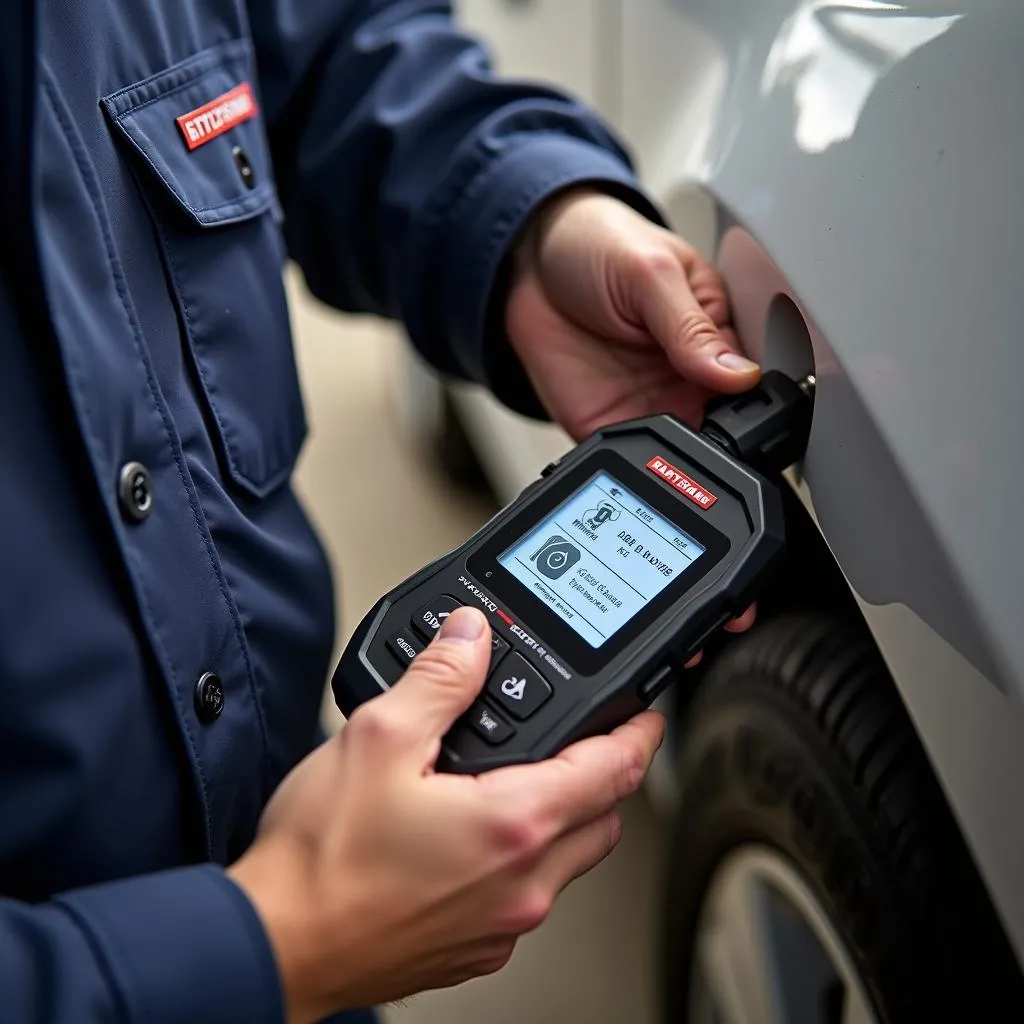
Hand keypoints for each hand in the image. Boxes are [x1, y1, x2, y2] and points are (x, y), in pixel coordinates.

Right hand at [229, 607, 663, 1022]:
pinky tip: (478, 836)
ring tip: (526, 780)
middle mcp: (522, 885)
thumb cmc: (321, 859)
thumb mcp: (380, 737)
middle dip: (605, 773)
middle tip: (588, 740)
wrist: (275, 945)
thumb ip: (440, 679)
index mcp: (515, 825)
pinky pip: (527, 897)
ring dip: (565, 817)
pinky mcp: (473, 949)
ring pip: (568, 861)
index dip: (639, 731)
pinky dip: (523, 860)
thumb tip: (472, 638)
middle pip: (603, 818)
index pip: (615, 769)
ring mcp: (501, 926)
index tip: (647, 711)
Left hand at [506, 189, 759, 439]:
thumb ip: (692, 328)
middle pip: (724, 427)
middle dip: (720, 437)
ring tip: (664, 426)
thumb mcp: (652, 273)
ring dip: (679, 454)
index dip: (750, 398)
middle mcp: (689, 375)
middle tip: (701, 418)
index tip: (739, 401)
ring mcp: (651, 402)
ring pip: (681, 452)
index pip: (749, 379)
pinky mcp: (611, 422)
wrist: (528, 262)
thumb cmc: (597, 247)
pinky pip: (631, 457)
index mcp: (715, 332)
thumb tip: (741, 374)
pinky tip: (634, 444)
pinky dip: (634, 461)